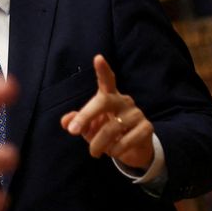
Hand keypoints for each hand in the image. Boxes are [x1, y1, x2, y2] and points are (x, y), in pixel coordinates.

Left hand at [61, 54, 153, 169]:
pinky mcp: (146, 128)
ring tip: (93, 152)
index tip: (98, 58)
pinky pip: (126, 140)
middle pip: (104, 101)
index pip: (107, 80)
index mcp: (109, 96)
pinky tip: (113, 152)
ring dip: (98, 143)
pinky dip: (115, 150)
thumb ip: (77, 122)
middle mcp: (124, 101)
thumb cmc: (108, 132)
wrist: (134, 150)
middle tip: (73, 131)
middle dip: (86, 115)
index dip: (103, 69)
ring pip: (112, 127)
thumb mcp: (89, 127)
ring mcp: (136, 113)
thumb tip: (65, 122)